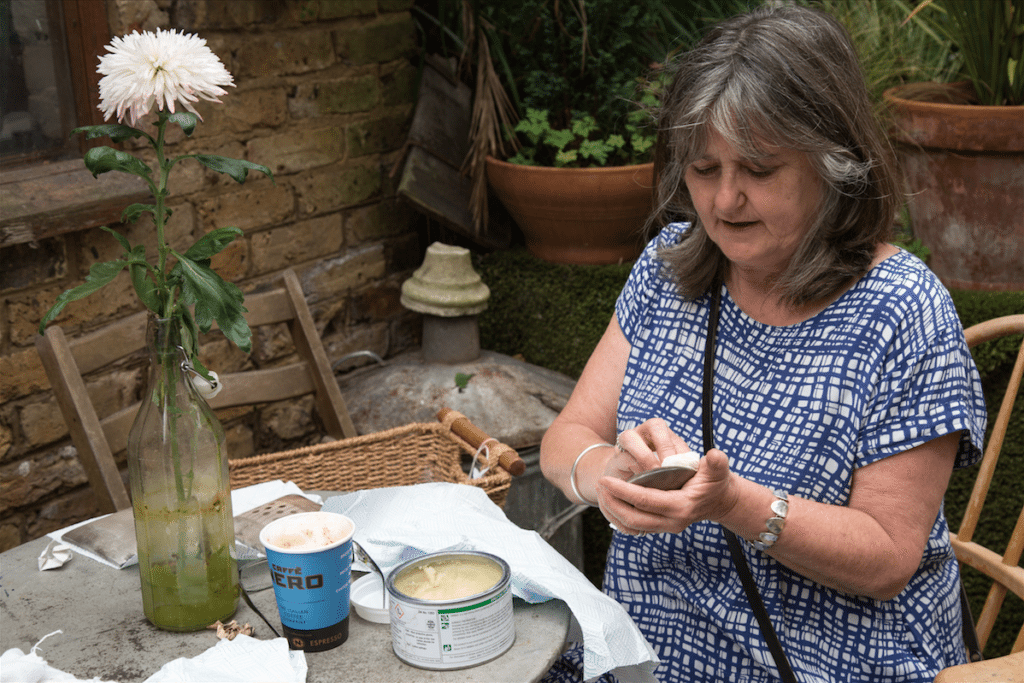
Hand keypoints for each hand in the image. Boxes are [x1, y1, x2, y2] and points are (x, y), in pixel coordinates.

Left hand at [597, 422, 738, 534]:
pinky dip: (620, 516)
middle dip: (612, 502)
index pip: (644, 500)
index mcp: (681, 506)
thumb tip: (714, 456)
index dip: (622, 490)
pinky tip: (611, 500)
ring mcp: (667, 527)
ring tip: (601, 491)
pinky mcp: (662, 527)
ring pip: (632, 525)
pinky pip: (636, 527)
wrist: (720, 500)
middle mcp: (673, 521)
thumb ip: (717, 463)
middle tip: (599, 485)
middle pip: (633, 517)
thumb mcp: (718, 469)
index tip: (605, 478)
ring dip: (613, 510)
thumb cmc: (716, 481)